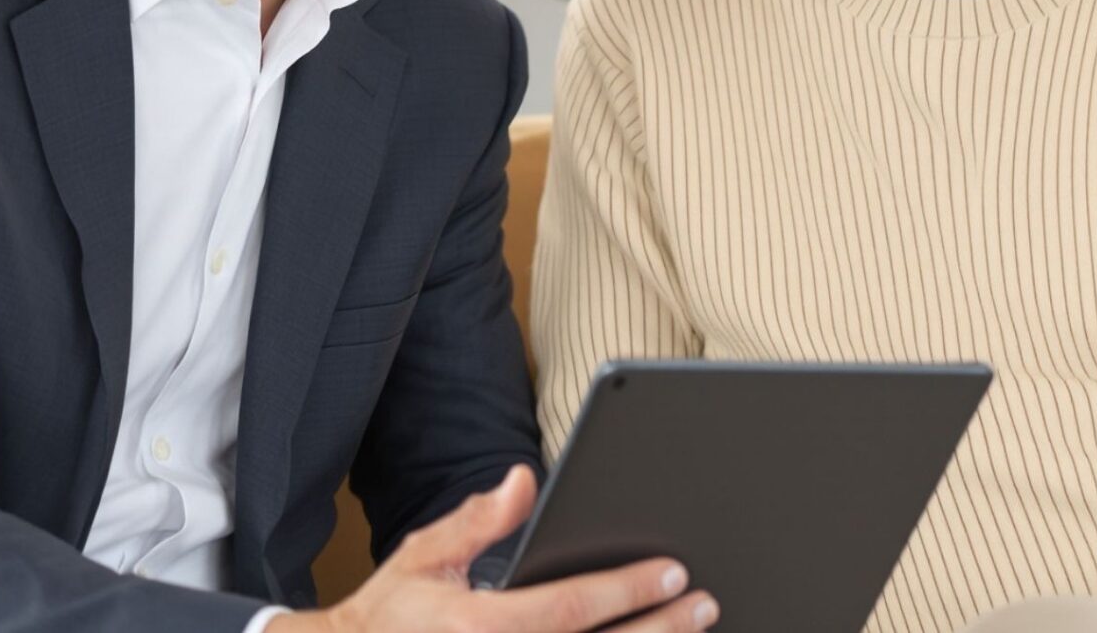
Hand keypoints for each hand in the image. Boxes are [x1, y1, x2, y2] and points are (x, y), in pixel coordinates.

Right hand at [266, 466, 716, 632]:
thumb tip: (523, 478)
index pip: (571, 607)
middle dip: (660, 627)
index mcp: (480, 626)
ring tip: (693, 631)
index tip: (674, 571)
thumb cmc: (391, 617)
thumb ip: (478, 521)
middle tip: (704, 603)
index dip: (627, 590)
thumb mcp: (426, 559)